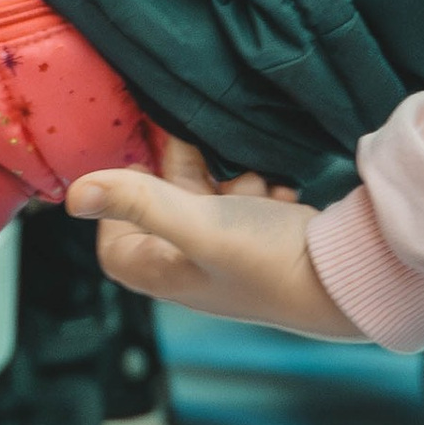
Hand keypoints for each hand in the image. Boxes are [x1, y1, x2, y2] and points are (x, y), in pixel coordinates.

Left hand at [68, 131, 363, 339]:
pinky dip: (257, 182)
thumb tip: (73, 195)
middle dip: (181, 172)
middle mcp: (189, 263)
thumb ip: (138, 202)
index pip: (113, 236)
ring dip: (225, 174)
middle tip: (200, 150)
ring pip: (204, 192)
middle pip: (159, 203)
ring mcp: (226, 248)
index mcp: (162, 271)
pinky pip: (244, 193)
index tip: (140, 167)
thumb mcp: (198, 225)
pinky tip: (278, 187)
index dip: (119, 201)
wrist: (350, 275)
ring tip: (251, 180)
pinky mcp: (261, 232)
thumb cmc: (270, 262)